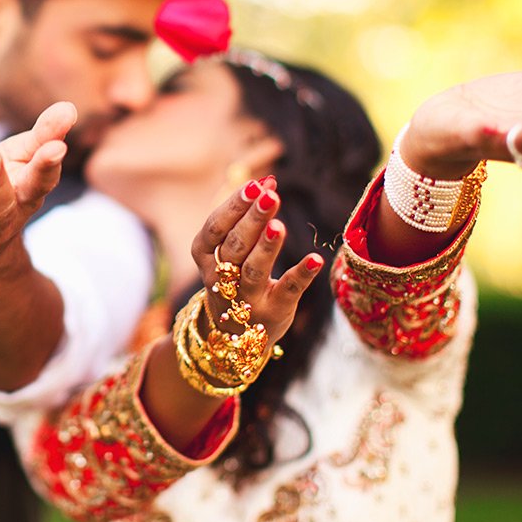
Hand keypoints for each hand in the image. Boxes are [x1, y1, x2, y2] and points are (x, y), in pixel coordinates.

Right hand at [190, 179, 324, 358]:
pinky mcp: (274, 311)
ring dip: (266, 247)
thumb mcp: (226, 252)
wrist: (232, 338)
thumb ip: (243, 220)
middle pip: (234, 246)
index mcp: (205, 258)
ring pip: (253, 270)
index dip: (232, 206)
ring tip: (279, 225)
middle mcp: (221, 279)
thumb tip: (266, 182)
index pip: (214, 229)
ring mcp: (247, 298)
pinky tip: (315, 258)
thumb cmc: (233, 280)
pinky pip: (288, 291)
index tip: (254, 185)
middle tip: (270, 196)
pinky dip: (301, 275)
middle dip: (251, 219)